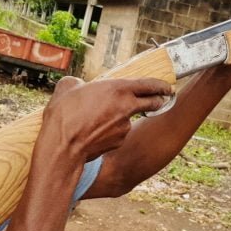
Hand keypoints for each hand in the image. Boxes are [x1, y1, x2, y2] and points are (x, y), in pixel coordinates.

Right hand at [41, 77, 172, 160]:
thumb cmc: (64, 115)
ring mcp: (125, 127)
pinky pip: (118, 134)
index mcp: (118, 89)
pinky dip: (110, 132)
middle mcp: (126, 107)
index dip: (160, 85)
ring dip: (120, 118)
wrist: (62, 146)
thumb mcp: (68, 88)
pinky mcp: (119, 142)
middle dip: (158, 100)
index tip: (167, 87)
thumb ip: (79, 84)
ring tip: (97, 119)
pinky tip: (94, 133)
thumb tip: (78, 86)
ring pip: (128, 119)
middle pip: (152, 102)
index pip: (149, 84)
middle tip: (159, 99)